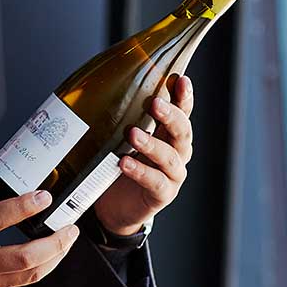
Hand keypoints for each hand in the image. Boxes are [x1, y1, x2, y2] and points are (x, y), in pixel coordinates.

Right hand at [0, 191, 81, 286]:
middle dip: (56, 241)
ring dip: (55, 256)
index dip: (23, 206)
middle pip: (26, 256)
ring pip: (31, 274)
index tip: (44, 196)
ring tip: (67, 238)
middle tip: (71, 226)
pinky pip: (16, 280)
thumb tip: (4, 190)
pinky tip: (39, 254)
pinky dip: (31, 265)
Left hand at [92, 74, 195, 235]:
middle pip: (182, 132)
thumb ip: (123, 119)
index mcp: (168, 134)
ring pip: (169, 157)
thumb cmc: (119, 165)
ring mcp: (172, 175)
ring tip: (132, 134)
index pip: (182, 112)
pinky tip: (124, 163)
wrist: (114, 206)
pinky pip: (155, 182)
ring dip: (151, 144)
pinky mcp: (162, 195)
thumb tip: (102, 87)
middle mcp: (176, 153)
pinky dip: (140, 171)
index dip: (184, 97)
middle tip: (155, 103)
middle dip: (171, 116)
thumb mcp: (121, 139)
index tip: (181, 80)